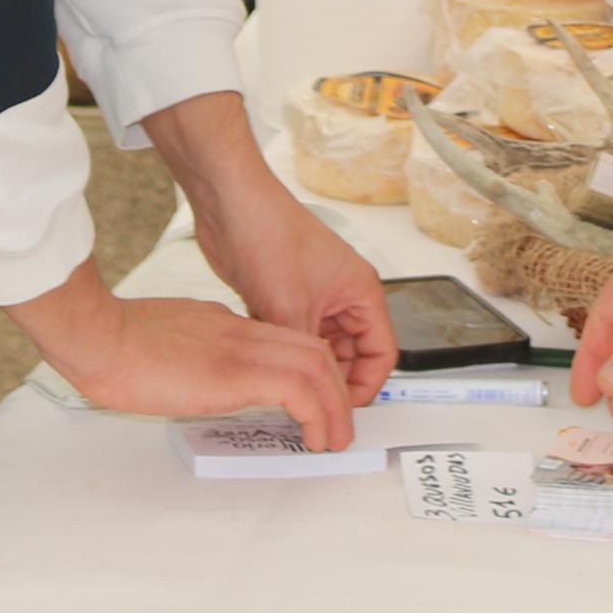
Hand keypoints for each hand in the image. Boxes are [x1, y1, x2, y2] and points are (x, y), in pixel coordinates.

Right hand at [4, 264, 361, 446]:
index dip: (310, 372)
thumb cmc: (112, 345)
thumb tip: (196, 379)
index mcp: (223, 325)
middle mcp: (241, 332)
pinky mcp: (237, 373)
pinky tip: (316, 439)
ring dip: (335, 406)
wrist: (97, 337)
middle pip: (313, 350)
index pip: (285, 342)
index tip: (313, 402)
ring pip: (318, 366)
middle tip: (338, 425)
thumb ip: (190, 356)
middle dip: (335, 390)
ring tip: (334, 440)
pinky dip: (319, 414)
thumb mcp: (164, 344)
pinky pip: (301, 390)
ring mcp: (242, 349)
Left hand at [192, 185, 395, 405]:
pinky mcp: (285, 297)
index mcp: (360, 291)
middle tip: (312, 407)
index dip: (366, 385)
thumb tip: (306, 394)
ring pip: (323, 347)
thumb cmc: (269, 233)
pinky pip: (297, 337)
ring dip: (309, 367)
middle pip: (354, 354)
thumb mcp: (290, 308)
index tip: (341, 408)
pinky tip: (271, 368)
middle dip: (336, 381)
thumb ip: (304, 355)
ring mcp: (314, 296)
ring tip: (290, 392)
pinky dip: (288, 354)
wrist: (230, 203)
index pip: (382, 353)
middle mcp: (342, 294)